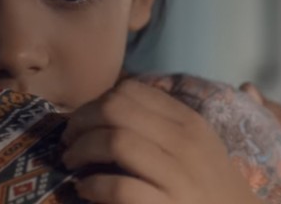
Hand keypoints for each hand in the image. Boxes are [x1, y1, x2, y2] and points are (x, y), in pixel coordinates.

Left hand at [61, 79, 261, 203]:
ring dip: (82, 149)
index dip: (99, 100)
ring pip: (115, 141)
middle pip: (117, 110)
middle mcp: (183, 140)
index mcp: (187, 119)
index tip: (87, 117)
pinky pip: (121, 188)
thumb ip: (166, 116)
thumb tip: (124, 98)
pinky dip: (94, 185)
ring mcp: (178, 175)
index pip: (132, 91)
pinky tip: (86, 188)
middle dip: (83, 120)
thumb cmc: (211, 179)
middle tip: (69, 137)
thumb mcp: (197, 140)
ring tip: (72, 161)